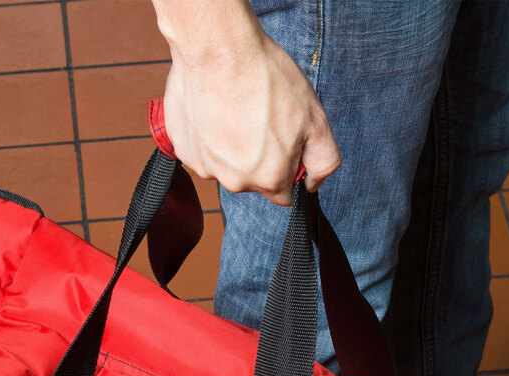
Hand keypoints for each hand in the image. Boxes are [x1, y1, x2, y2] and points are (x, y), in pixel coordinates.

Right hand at [152, 0, 340, 205]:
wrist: (218, 48)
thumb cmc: (266, 78)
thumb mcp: (316, 118)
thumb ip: (323, 161)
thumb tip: (312, 185)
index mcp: (270, 179)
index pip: (283, 194)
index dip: (288, 167)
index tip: (284, 141)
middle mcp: (236, 182)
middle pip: (253, 181)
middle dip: (260, 157)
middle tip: (260, 117)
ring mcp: (206, 168)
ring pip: (226, 167)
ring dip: (232, 146)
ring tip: (236, 110)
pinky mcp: (184, 151)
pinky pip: (202, 152)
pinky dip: (208, 136)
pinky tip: (214, 109)